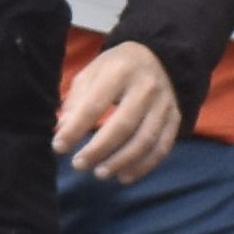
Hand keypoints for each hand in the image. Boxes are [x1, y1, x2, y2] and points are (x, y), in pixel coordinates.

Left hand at [53, 38, 183, 181]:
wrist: (156, 57)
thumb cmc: (115, 68)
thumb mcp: (91, 73)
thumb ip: (76, 100)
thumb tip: (63, 128)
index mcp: (119, 72)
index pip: (95, 104)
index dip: (76, 128)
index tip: (58, 147)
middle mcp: (146, 87)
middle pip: (124, 125)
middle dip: (99, 149)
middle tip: (78, 164)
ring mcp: (164, 104)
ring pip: (146, 139)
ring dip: (122, 161)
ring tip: (100, 174)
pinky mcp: (175, 118)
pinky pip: (163, 147)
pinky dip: (144, 166)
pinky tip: (125, 177)